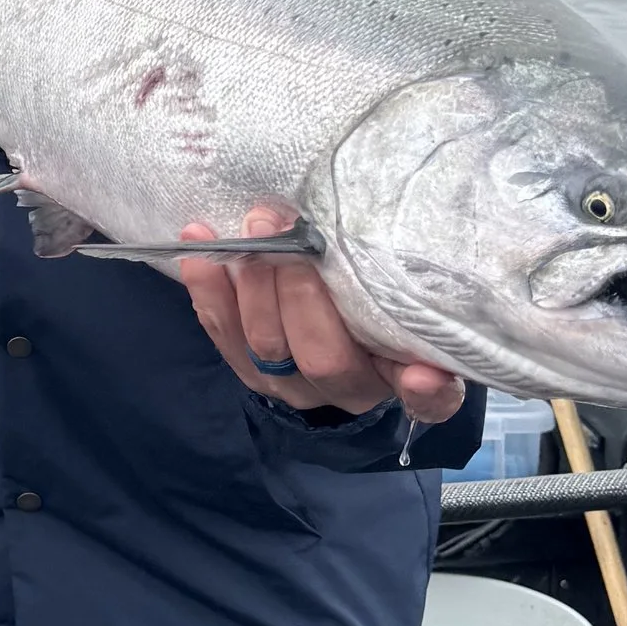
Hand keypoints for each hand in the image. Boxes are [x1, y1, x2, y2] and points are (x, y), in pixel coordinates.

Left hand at [178, 208, 465, 423]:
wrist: (336, 334)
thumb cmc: (381, 313)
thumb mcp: (411, 316)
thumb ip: (427, 333)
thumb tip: (427, 375)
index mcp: (396, 380)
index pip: (419, 398)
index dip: (423, 392)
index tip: (422, 373)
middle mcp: (342, 391)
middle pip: (320, 356)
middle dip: (299, 290)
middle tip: (288, 228)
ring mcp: (288, 384)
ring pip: (263, 343)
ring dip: (253, 280)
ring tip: (253, 227)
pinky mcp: (248, 368)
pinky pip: (222, 332)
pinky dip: (208, 286)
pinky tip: (198, 243)